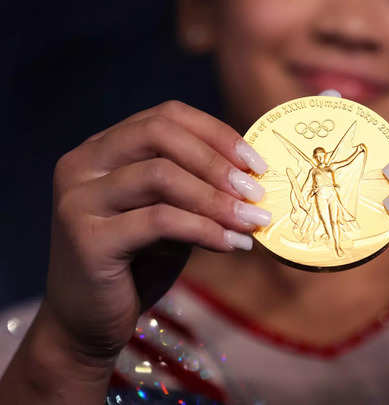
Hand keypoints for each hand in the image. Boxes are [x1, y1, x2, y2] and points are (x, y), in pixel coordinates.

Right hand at [44, 100, 270, 362]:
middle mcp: (83, 164)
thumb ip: (196, 185)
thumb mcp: (170, 212)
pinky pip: (159, 220)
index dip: (217, 134)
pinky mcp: (86, 238)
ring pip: (161, 175)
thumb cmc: (137, 263)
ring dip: (217, 199)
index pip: (166, 116)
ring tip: (253, 221)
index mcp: (103, 147)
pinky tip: (233, 245)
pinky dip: (205, 229)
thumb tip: (254, 173)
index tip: (258, 163)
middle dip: (217, 161)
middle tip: (256, 191)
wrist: (87, 323)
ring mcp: (79, 199)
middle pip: (159, 133)